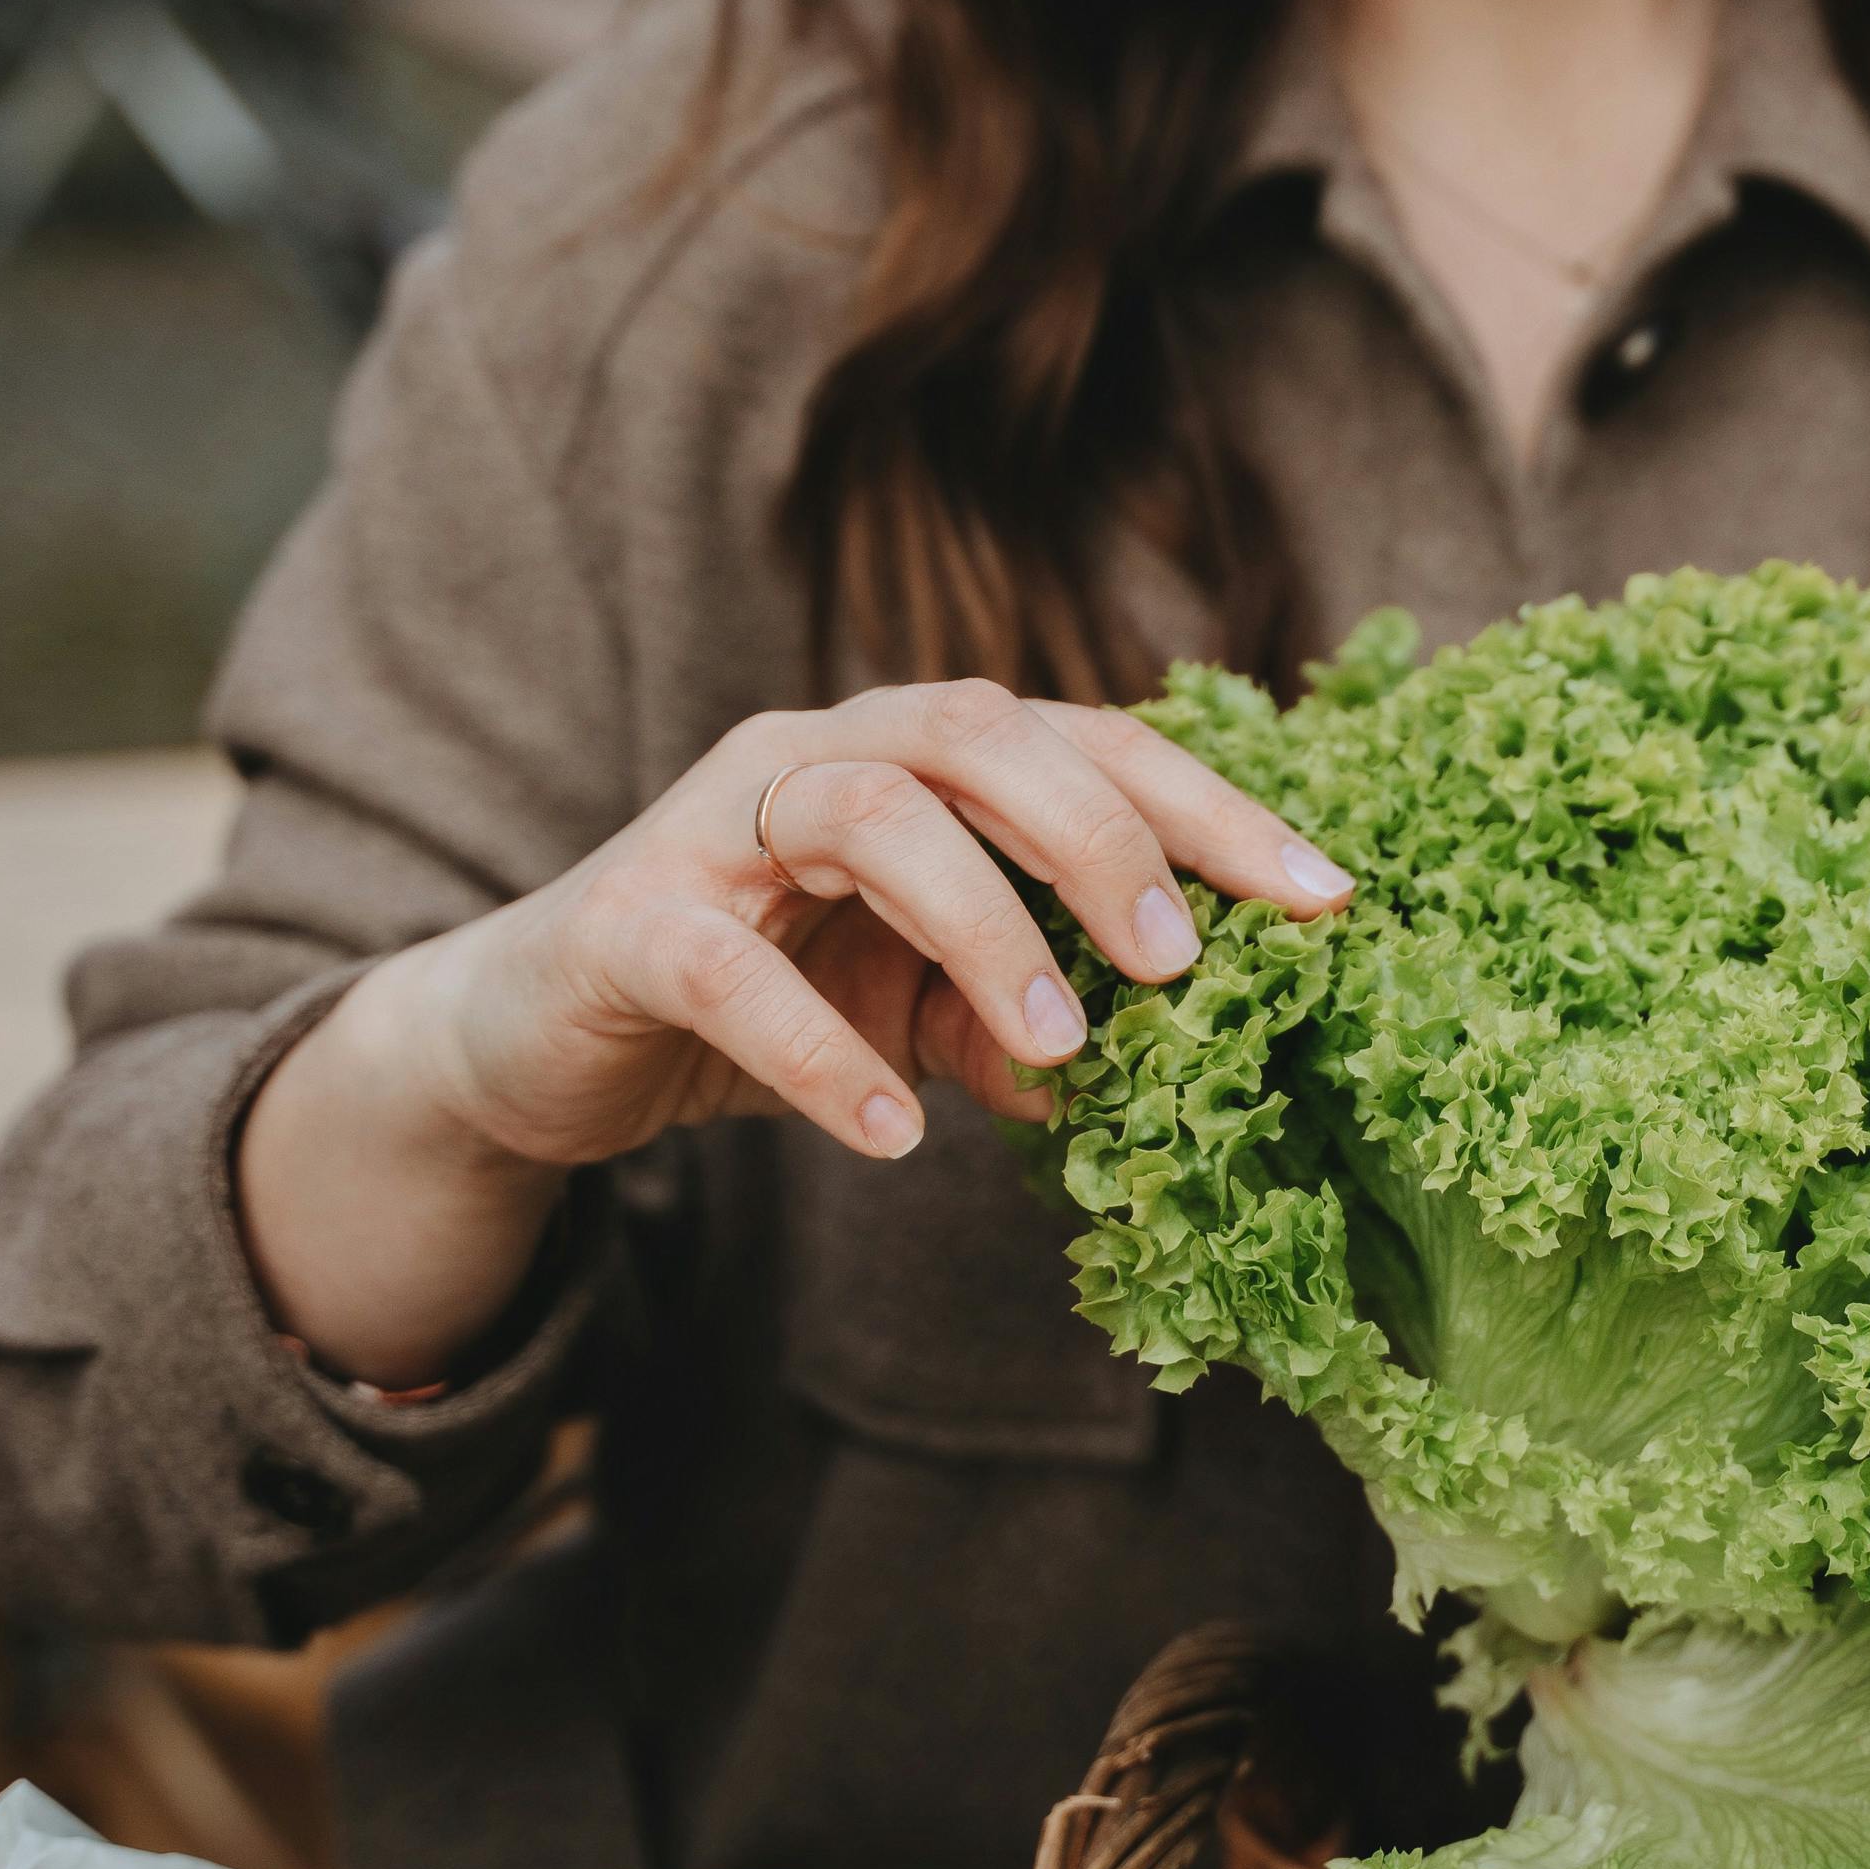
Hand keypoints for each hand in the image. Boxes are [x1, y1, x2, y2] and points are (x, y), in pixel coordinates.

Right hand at [237, 685, 1350, 1386]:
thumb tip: (1165, 1079)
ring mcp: (720, 828)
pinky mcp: (630, 922)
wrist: (540, 1040)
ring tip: (1053, 1049)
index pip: (1093, 744)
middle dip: (1101, 837)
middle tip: (1178, 965)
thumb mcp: (923, 1015)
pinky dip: (822, 1055)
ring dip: (981, 926)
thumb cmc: (762, 997)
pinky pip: (730, 971)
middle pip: (983, 735)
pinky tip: (895, 1133)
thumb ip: (1029, 1022)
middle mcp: (825, 756)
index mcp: (920, 758)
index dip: (1217, 813)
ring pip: (868, 817)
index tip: (1329, 901)